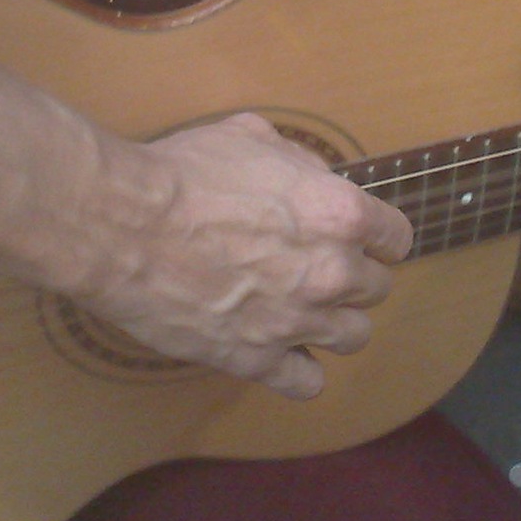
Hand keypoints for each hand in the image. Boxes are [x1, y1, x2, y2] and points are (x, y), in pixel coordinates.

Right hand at [68, 113, 410, 398]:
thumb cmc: (183, 174)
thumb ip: (298, 163)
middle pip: (377, 288)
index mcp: (339, 213)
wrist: (123, 225)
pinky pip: (307, 384)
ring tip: (306, 310)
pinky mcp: (255, 359)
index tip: (362, 238)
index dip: (378, 236)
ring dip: (336, 323)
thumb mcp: (252, 137)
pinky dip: (301, 370)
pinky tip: (283, 352)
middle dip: (353, 276)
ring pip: (354, 337)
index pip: (396, 238)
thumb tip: (313, 178)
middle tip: (318, 267)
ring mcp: (296, 321)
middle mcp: (331, 272)